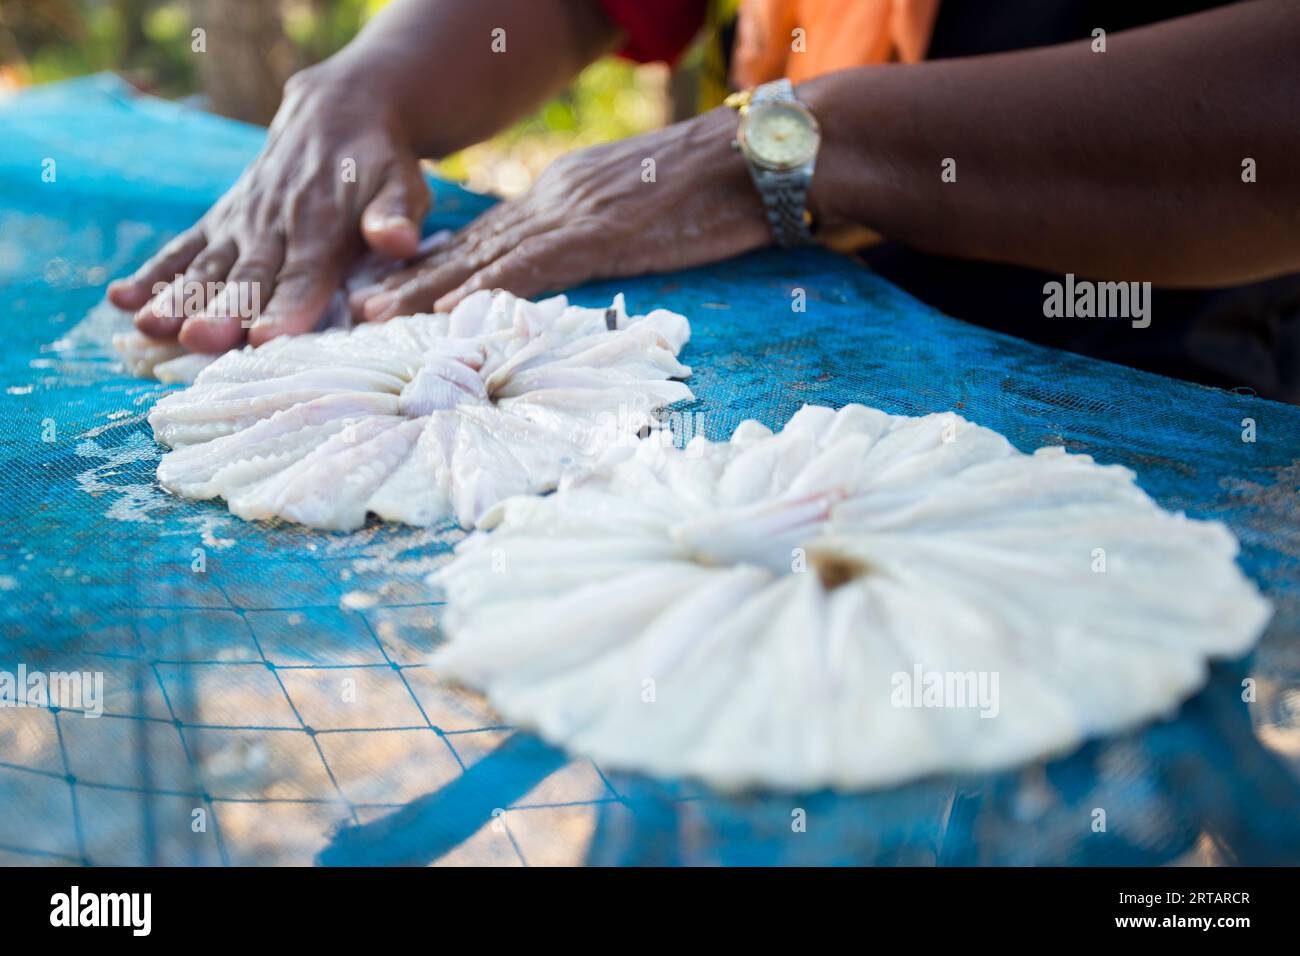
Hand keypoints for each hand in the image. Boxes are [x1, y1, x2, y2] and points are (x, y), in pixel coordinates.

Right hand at [107, 64, 430, 352]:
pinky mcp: (219, 221)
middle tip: (201, 340)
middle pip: (247, 276)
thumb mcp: (403, 183)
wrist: (339, 111)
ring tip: (148, 325)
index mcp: (323, 224)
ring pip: (208, 266)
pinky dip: (153, 273)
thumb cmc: (379, 165)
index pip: (305, 273)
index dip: (288, 306)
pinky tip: (121, 300)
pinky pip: (183, 248)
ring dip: (178, 297)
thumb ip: (396, 214)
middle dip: (223, 309)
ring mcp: (240, 223)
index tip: (269, 338)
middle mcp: (273, 224)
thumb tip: (400, 240)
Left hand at [351, 107, 771, 319]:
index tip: (390, 290)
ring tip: (371, 317)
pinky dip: (485, 291)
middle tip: (353, 309)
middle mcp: (554, 201)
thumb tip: (574, 267)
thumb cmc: (712, 189)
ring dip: (423, 291)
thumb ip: (600, 235)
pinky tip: (448, 311)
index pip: (488, 239)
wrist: (756, 155)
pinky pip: (531, 267)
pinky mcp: (598, 234)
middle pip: (468, 249)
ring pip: (482, 259)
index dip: (435, 266)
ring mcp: (572, 215)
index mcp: (563, 197)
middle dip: (407, 281)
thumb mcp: (641, 211)